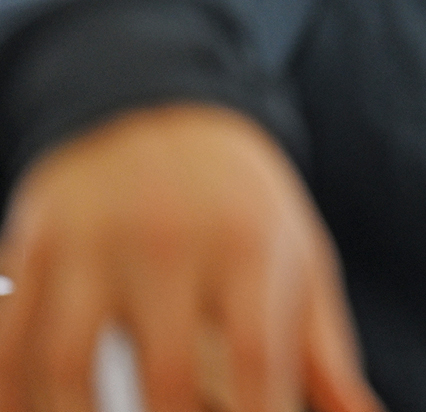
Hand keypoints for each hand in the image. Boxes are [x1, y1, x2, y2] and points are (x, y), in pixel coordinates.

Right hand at [0, 103, 381, 411]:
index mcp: (249, 246)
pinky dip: (8, 394)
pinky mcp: (31, 246)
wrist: (160, 110)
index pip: (256, 359)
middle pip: (166, 373)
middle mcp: (170, 240)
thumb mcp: (298, 262)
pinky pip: (5, 337)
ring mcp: (91, 243)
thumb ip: (325, 357)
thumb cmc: (244, 210)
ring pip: (64, 364)